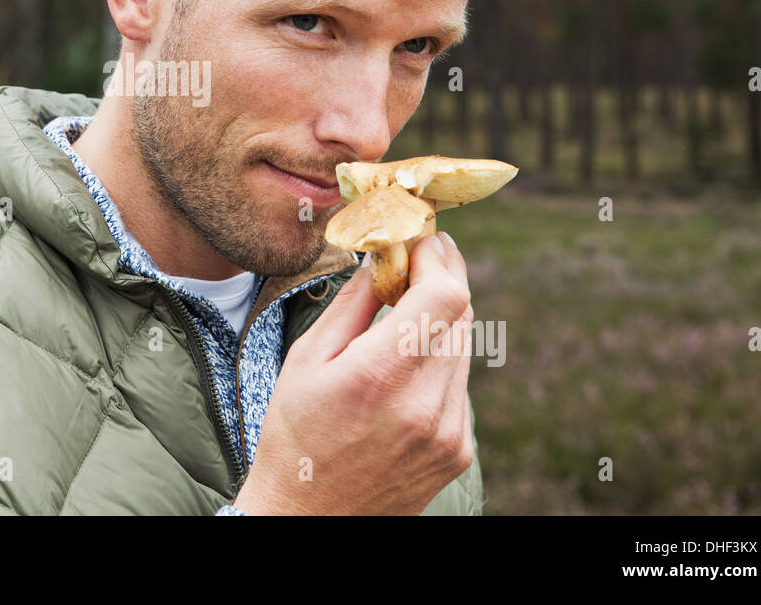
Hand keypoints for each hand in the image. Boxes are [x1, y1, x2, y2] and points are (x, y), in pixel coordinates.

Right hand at [233, 232, 474, 514]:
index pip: (444, 297)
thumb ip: (353, 304)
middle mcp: (425, 406)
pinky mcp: (457, 450)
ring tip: (408, 305)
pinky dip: (441, 358)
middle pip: (463, 315)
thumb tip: (382, 256)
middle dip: (444, 277)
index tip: (421, 240)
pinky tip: (407, 361)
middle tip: (419, 257)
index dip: (438, 259)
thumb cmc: (295, 438)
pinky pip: (460, 383)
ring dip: (443, 316)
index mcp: (379, 377)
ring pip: (465, 346)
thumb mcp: (307, 360)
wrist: (309, 520)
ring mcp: (448, 432)